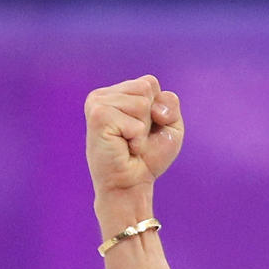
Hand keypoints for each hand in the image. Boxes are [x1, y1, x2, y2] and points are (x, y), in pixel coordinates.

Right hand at [84, 77, 184, 198]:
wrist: (131, 185)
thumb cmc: (148, 158)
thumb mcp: (170, 128)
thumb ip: (171, 105)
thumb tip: (154, 105)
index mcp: (117, 92)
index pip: (150, 82)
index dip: (158, 109)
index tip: (146, 129)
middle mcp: (104, 94)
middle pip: (146, 88)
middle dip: (150, 118)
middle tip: (135, 137)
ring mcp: (97, 102)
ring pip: (141, 104)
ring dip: (142, 130)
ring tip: (128, 143)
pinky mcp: (98, 116)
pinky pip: (134, 122)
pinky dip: (136, 139)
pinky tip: (123, 147)